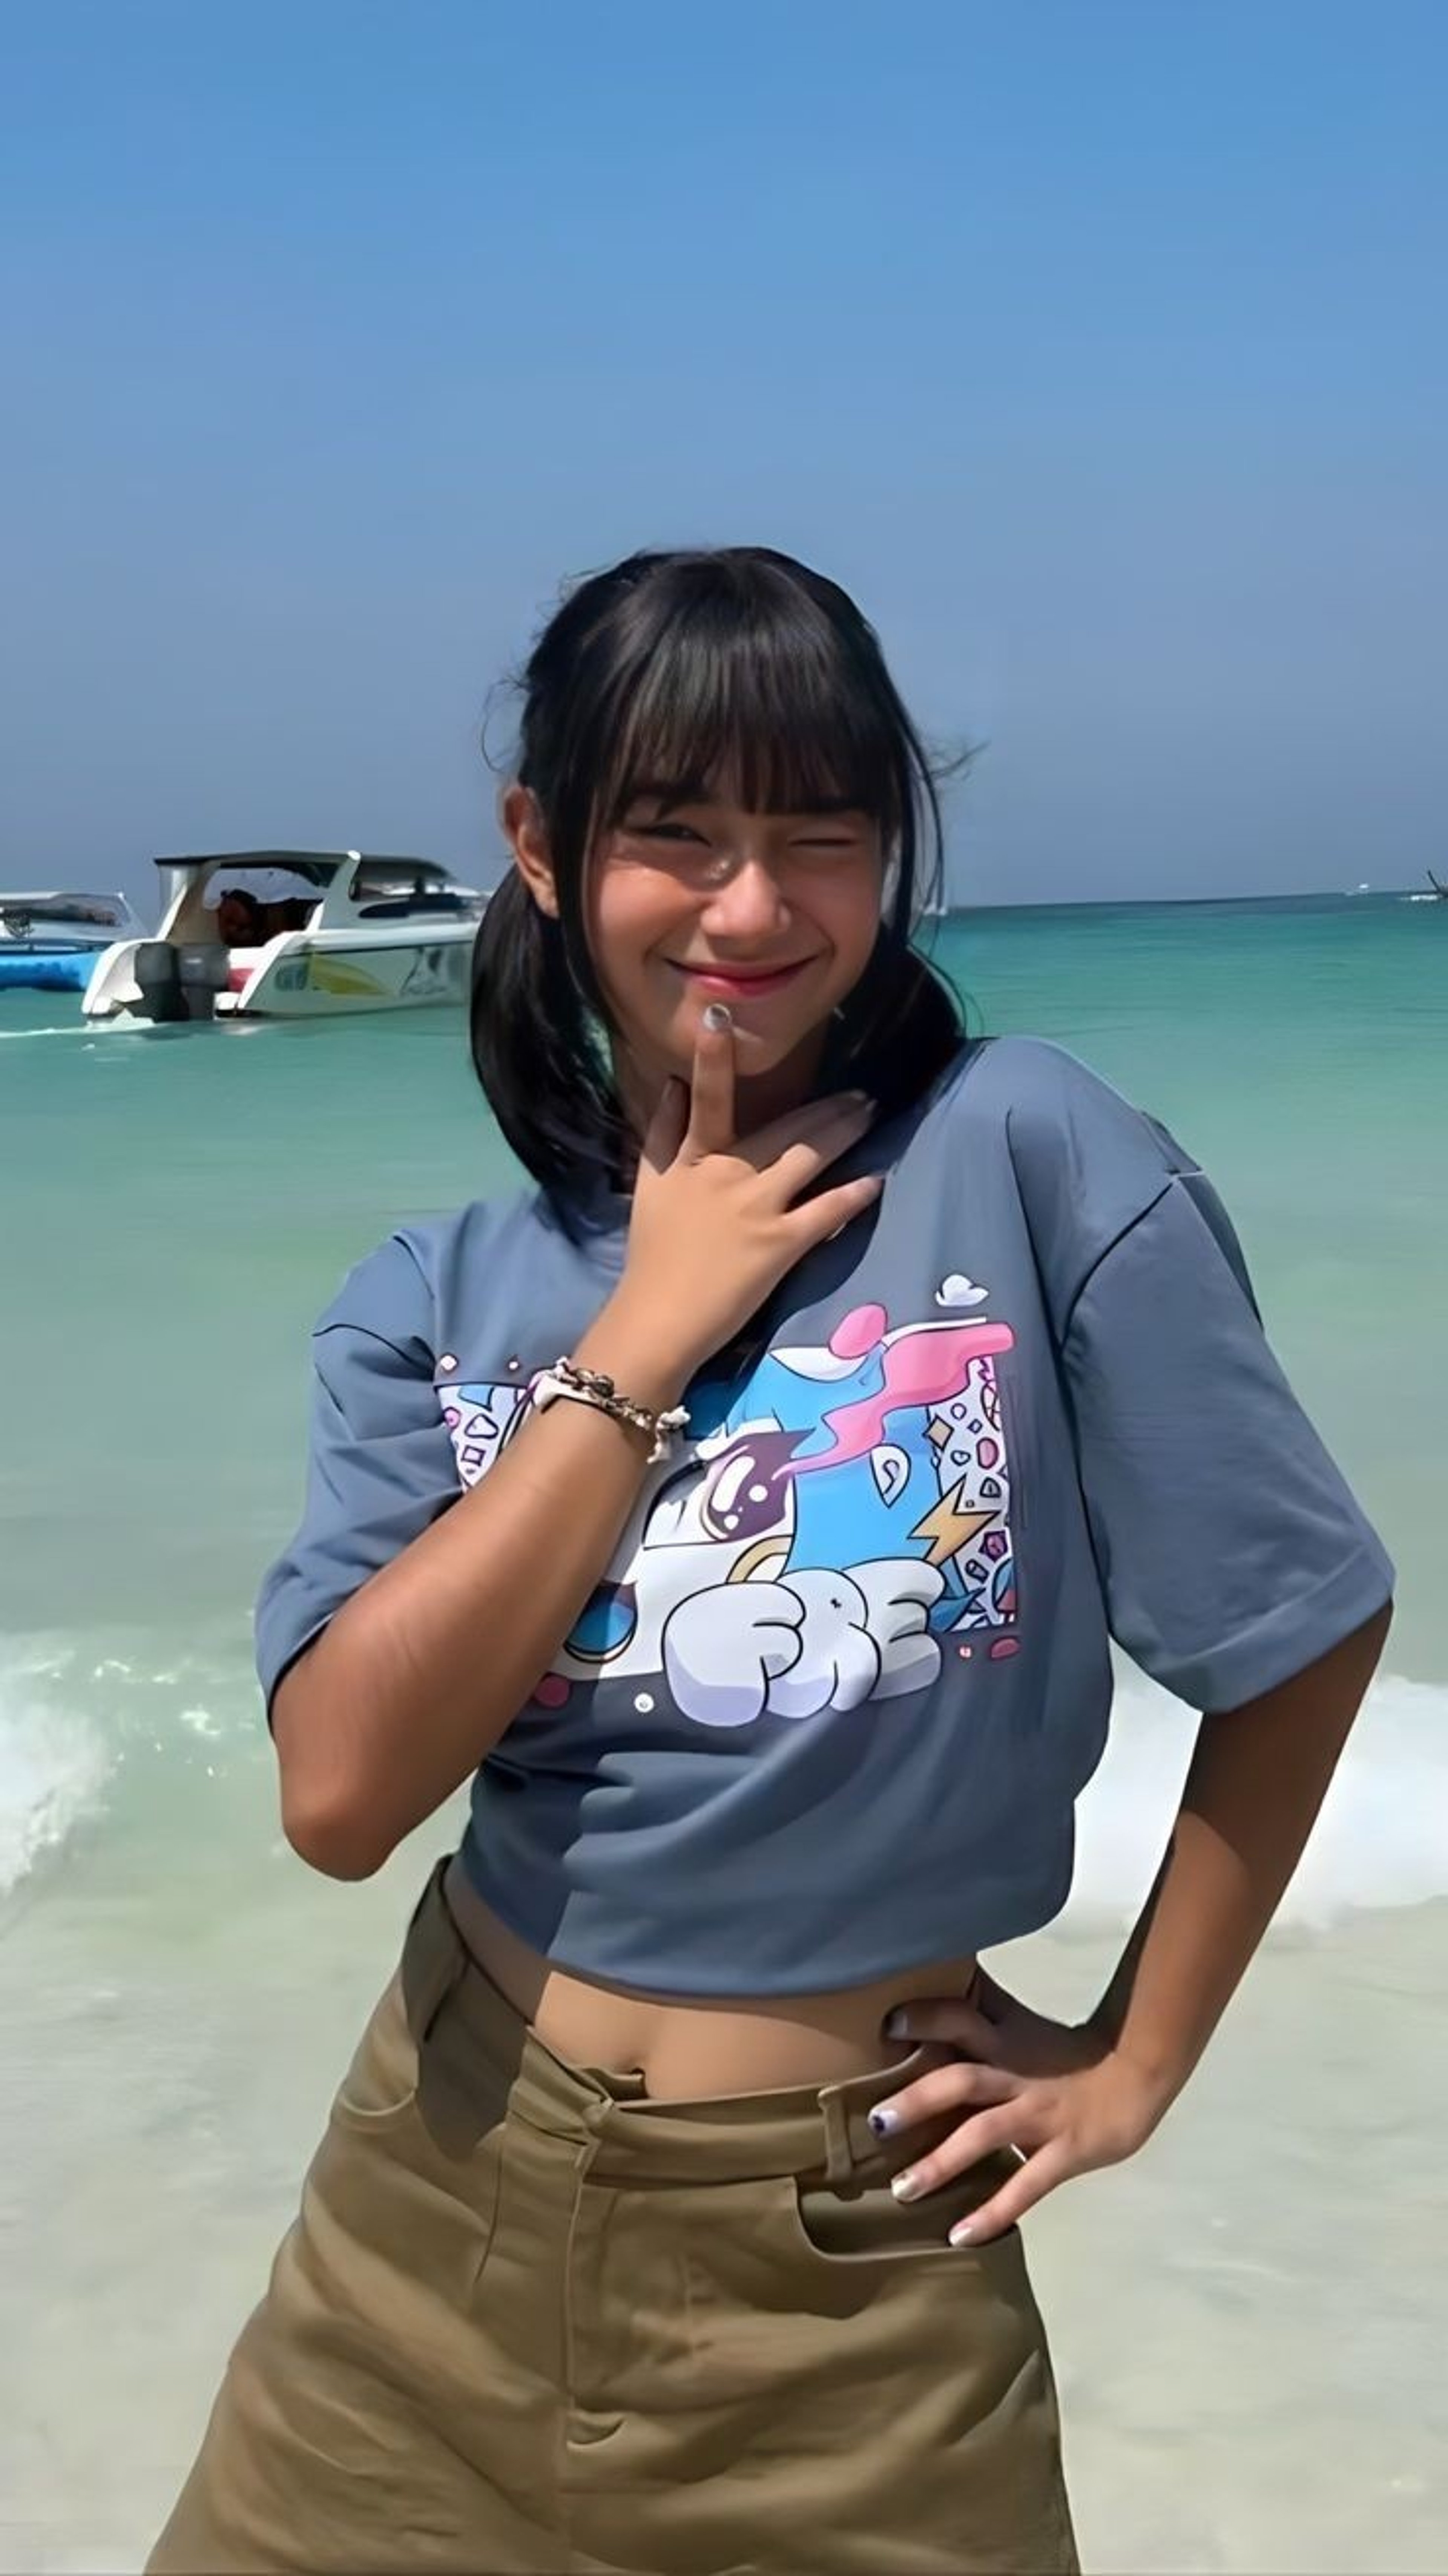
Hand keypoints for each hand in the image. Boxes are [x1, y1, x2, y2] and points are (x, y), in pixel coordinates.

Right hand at [614, 1009, 882, 1384]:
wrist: (658, 1319)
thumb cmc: (652, 1255)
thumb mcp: (649, 1187)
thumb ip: (662, 1134)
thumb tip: (672, 1085)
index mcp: (692, 1159)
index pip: (704, 1099)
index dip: (712, 1057)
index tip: (721, 1014)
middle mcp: (727, 1175)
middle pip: (784, 1128)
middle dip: (826, 1106)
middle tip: (861, 1091)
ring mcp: (756, 1208)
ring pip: (810, 1157)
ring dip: (845, 1131)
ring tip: (870, 1113)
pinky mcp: (780, 1245)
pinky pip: (826, 1211)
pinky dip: (854, 1195)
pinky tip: (877, 1180)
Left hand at [870, 1967, 1169, 2243]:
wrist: (1137, 2074)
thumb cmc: (1068, 2056)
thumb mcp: (1023, 2031)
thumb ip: (982, 2026)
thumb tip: (931, 2012)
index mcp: (1007, 2041)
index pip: (962, 2017)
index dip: (926, 2017)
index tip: (887, 2024)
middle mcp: (1017, 2075)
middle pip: (962, 2079)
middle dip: (918, 2099)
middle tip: (877, 2123)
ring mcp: (1041, 2115)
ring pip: (984, 2135)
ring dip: (941, 2163)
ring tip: (902, 2190)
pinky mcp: (1066, 2151)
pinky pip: (1025, 2186)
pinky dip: (992, 2212)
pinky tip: (959, 2236)